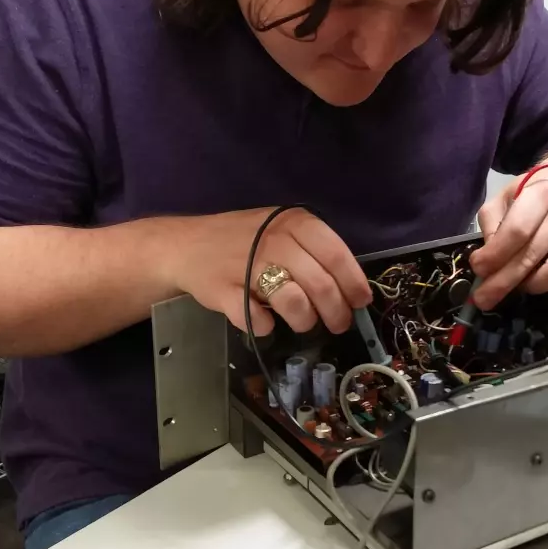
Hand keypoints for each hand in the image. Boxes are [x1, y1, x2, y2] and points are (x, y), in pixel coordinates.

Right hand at [169, 208, 371, 335]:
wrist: (186, 246)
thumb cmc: (245, 240)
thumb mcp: (281, 229)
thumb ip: (314, 250)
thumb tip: (352, 287)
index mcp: (292, 222)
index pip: (335, 253)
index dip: (354, 282)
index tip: (361, 302)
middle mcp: (273, 239)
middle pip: (319, 283)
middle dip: (336, 311)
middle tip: (338, 324)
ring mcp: (246, 265)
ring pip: (294, 302)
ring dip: (305, 320)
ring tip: (304, 324)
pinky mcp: (223, 290)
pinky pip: (255, 318)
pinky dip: (265, 326)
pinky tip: (266, 323)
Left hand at [468, 176, 547, 309]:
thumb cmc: (531, 199)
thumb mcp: (503, 199)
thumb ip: (491, 224)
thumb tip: (487, 259)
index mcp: (542, 194)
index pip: (517, 231)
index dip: (495, 255)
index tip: (478, 269)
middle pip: (532, 256)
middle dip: (503, 282)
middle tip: (483, 299)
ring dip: (533, 285)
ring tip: (519, 284)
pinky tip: (545, 282)